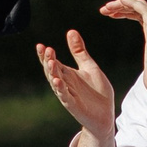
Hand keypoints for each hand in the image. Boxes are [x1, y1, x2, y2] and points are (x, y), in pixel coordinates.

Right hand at [36, 30, 117, 146]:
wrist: (106, 114)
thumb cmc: (97, 92)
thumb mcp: (89, 67)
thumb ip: (79, 51)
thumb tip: (70, 31)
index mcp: (67, 74)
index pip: (53, 62)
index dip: (46, 55)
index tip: (40, 45)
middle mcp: (64, 83)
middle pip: (52, 71)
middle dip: (48, 61)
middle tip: (46, 49)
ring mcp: (67, 94)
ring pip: (56, 82)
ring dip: (52, 73)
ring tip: (51, 62)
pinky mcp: (73, 105)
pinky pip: (65, 96)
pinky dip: (60, 89)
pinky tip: (57, 81)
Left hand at [98, 0, 146, 93]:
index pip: (140, 16)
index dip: (124, 11)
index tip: (108, 14)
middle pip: (139, 10)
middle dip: (120, 7)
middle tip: (104, 9)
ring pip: (140, 7)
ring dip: (122, 4)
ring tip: (105, 8)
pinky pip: (143, 10)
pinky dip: (132, 3)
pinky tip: (120, 2)